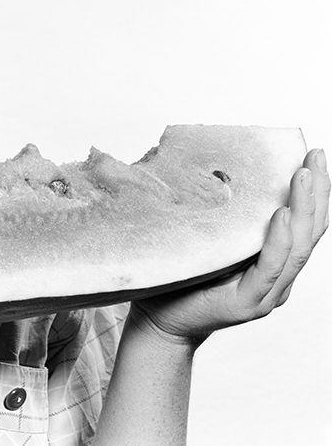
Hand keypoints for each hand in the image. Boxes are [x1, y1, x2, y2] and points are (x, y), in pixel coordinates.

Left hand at [130, 148, 328, 346]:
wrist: (158, 319)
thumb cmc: (180, 275)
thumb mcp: (206, 235)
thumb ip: (219, 211)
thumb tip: (207, 160)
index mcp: (272, 260)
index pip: (304, 223)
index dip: (315, 191)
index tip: (313, 155)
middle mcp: (277, 277)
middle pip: (311, 232)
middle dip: (318, 192)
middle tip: (317, 155)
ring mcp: (266, 293)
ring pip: (297, 248)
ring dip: (303, 209)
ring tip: (303, 175)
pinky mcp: (247, 303)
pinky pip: (269, 269)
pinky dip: (279, 241)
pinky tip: (282, 216)